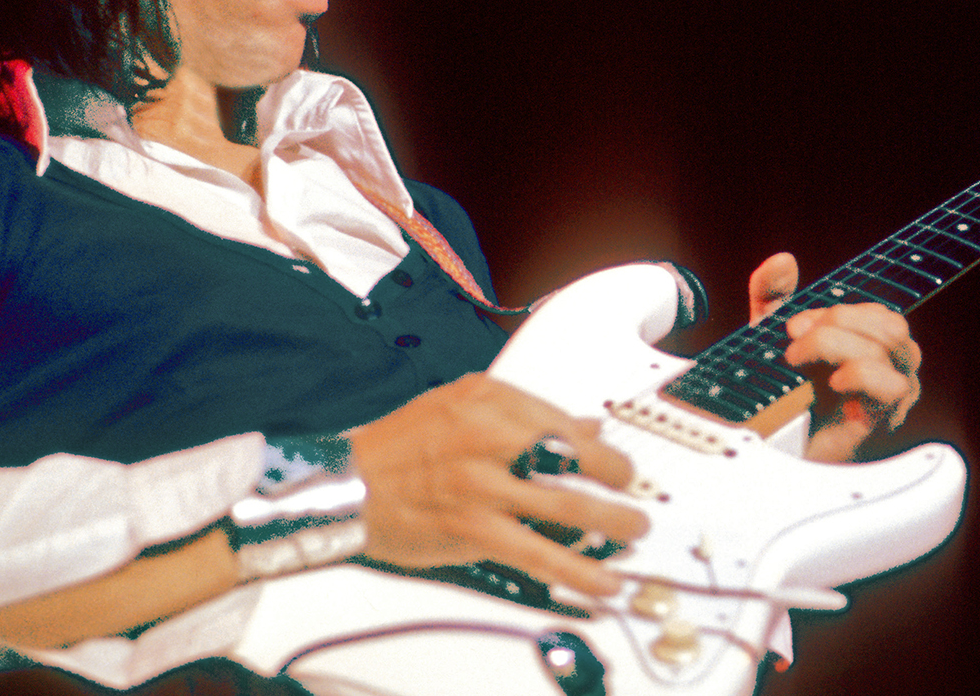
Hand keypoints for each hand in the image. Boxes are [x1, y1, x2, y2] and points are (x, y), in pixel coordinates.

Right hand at [346, 374, 649, 596]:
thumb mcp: (459, 407)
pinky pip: (538, 553)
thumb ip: (524, 415)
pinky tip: (602, 581)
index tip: (618, 463)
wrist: (345, 486)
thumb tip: (585, 424)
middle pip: (574, 456)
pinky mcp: (473, 529)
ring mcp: (482, 484)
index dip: (600, 447)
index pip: (562, 420)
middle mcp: (487, 435)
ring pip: (566, 505)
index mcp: (486, 398)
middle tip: (634, 495)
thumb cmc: (398, 447)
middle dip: (617, 479)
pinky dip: (577, 571)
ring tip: (634, 533)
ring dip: (612, 523)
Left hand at [748, 252, 920, 462]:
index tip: (794, 325)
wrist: (765, 442)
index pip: (880, 314)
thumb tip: (783, 261)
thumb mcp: (767, 334)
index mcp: (869, 349)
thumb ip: (771, 293)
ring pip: (891, 346)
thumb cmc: (777, 393)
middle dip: (836, 321)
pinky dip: (860, 373)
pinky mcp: (879, 421)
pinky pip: (892, 386)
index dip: (837, 312)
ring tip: (799, 361)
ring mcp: (888, 397)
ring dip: (836, 344)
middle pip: (890, 324)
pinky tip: (832, 383)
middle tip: (795, 340)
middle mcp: (887, 371)